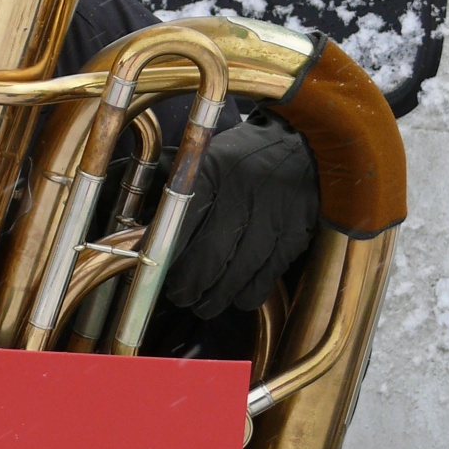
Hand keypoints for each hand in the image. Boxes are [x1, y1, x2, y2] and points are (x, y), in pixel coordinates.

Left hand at [161, 111, 318, 319]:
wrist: (302, 145)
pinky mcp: (294, 234)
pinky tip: (236, 297)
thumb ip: (177, 187)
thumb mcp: (208, 158)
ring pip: (238, 271)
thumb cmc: (243, 157)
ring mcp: (272, 217)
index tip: (157, 271)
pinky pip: (266, 275)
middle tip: (180, 295)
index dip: (168, 254)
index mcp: (213, 173)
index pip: (182, 222)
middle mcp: (242, 195)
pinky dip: (248, 293)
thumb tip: (146, 229)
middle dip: (189, 284)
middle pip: (210, 253)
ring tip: (203, 304)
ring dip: (216, 296)